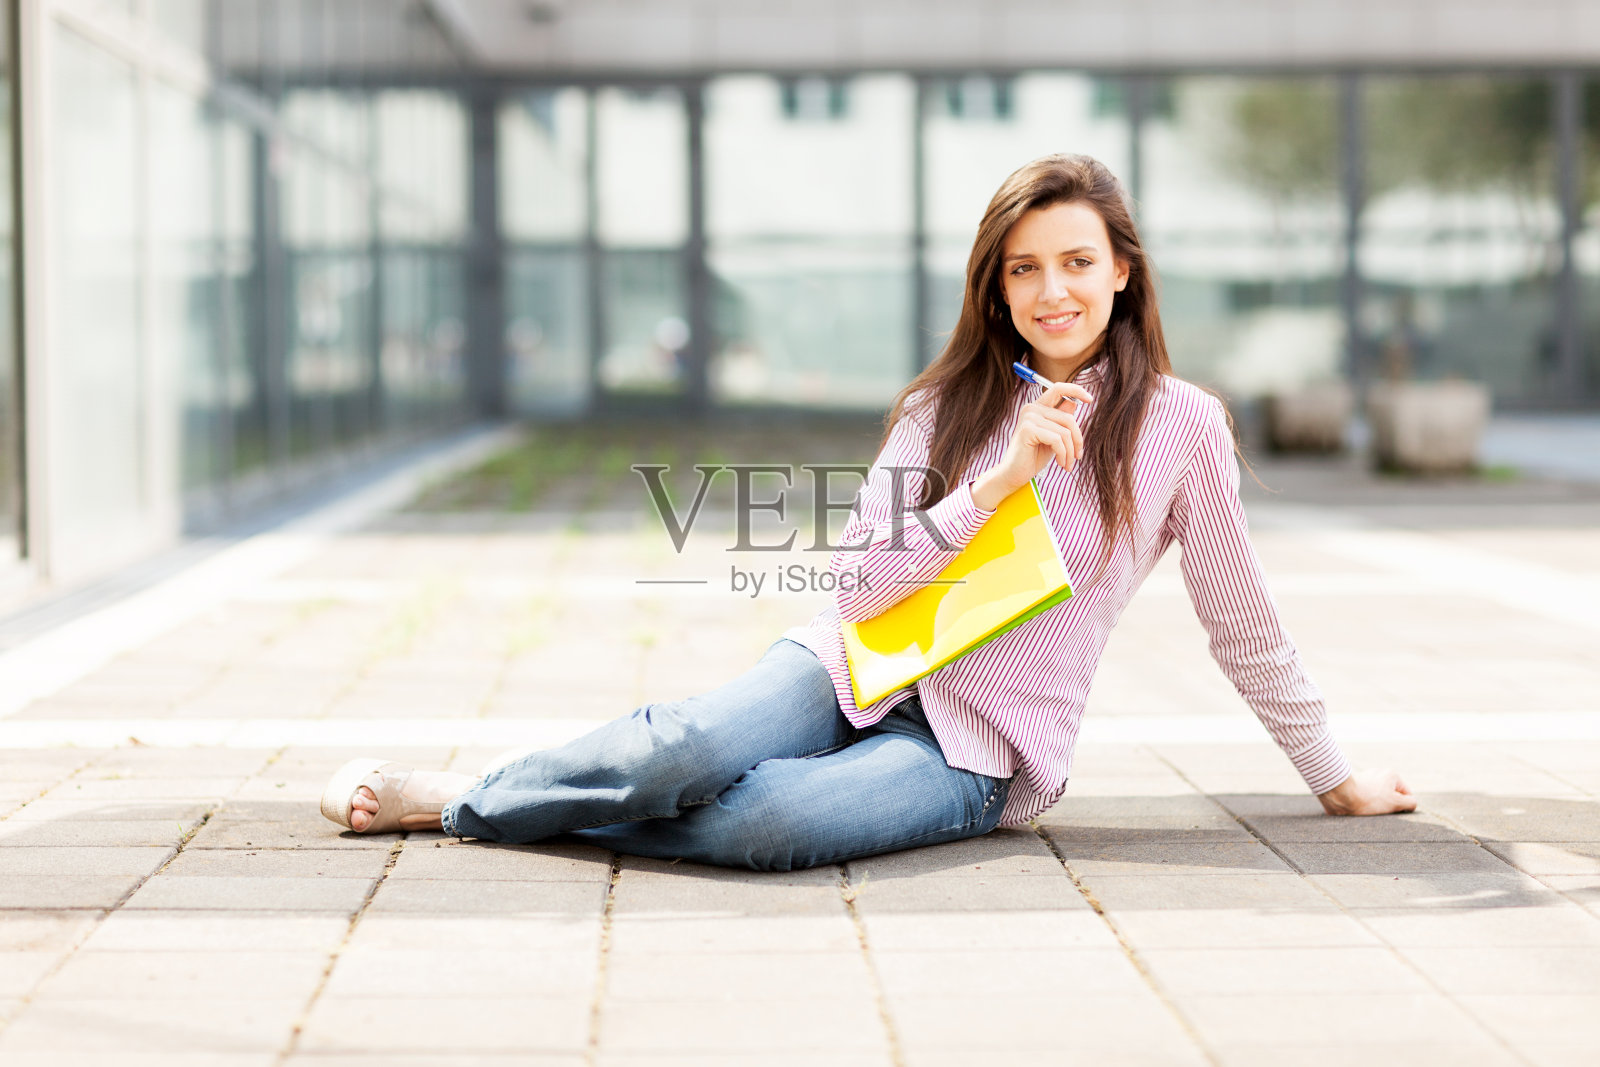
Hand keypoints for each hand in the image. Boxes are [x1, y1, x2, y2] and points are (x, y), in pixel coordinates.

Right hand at [972, 380, 1093, 510]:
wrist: (1014, 475)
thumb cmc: (1033, 457)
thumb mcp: (1053, 437)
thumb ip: (1061, 421)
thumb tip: (1074, 403)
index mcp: (1037, 408)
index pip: (1059, 389)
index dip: (1076, 391)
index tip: (1090, 399)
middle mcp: (1031, 409)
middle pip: (1068, 418)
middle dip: (1078, 439)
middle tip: (1078, 456)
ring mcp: (1028, 418)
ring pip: (1065, 431)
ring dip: (1070, 451)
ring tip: (1067, 464)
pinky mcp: (1027, 430)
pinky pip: (1057, 440)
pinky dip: (1063, 454)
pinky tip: (1060, 464)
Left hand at [1317, 769, 1416, 815]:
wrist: (1340, 796)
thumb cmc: (1369, 799)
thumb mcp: (1396, 802)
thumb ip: (1410, 803)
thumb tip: (1411, 804)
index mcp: (1391, 775)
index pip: (1406, 795)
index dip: (1403, 806)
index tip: (1393, 810)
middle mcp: (1378, 774)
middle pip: (1391, 796)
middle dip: (1388, 806)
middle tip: (1380, 812)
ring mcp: (1366, 780)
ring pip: (1378, 798)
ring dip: (1376, 807)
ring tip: (1369, 811)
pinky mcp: (1354, 787)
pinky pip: (1365, 798)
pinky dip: (1365, 805)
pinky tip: (1360, 809)